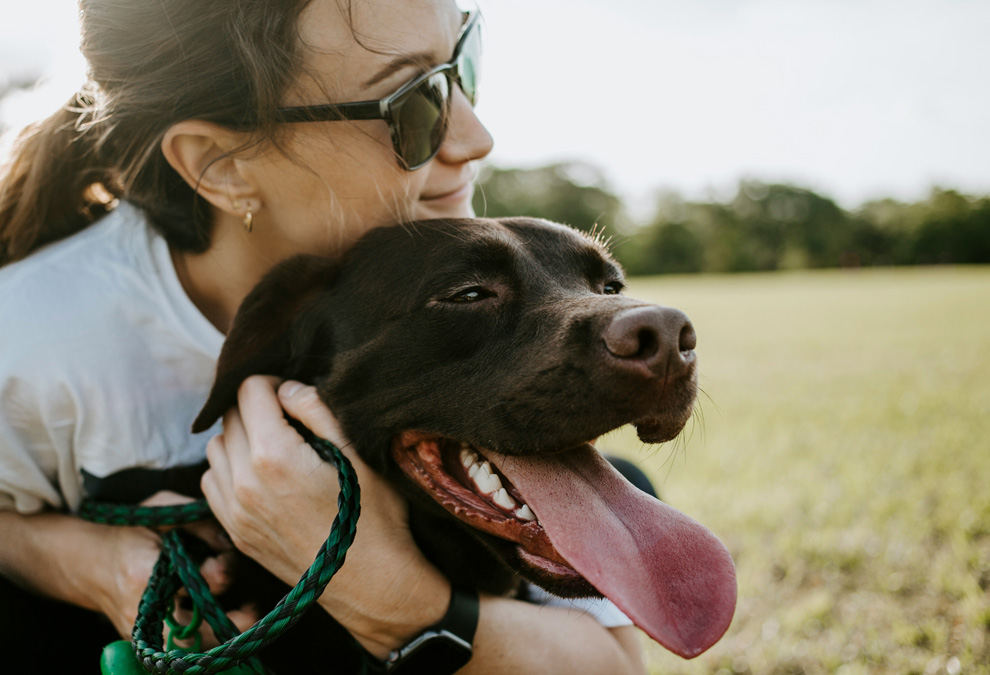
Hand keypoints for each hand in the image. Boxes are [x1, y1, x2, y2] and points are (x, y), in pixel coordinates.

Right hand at [95, 491, 257, 643]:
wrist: (90, 562)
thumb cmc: (132, 530)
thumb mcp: (162, 510)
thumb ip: (199, 523)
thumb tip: (231, 541)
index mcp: (144, 575)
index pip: (190, 582)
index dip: (217, 573)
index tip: (227, 562)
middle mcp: (142, 611)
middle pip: (190, 632)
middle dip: (225, 623)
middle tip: (252, 610)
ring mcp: (141, 632)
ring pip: (188, 648)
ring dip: (220, 637)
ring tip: (247, 617)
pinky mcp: (145, 642)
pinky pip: (180, 649)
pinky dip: (206, 640)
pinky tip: (227, 623)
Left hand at [201, 376, 449, 656]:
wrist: (371, 583)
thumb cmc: (374, 516)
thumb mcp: (357, 453)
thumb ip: (317, 410)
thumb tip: (287, 388)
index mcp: (274, 455)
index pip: (249, 390)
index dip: (272, 382)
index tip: (293, 395)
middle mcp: (244, 481)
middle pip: (230, 416)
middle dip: (256, 407)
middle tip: (288, 418)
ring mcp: (235, 511)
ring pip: (215, 448)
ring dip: (239, 437)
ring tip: (275, 445)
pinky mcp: (236, 532)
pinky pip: (213, 482)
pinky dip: (229, 469)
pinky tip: (261, 475)